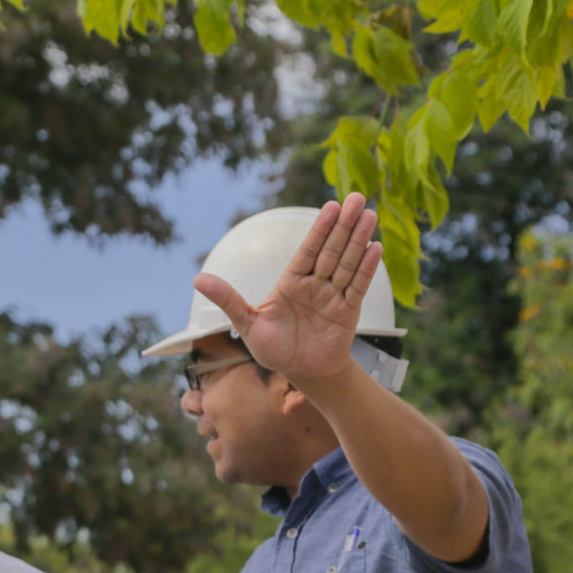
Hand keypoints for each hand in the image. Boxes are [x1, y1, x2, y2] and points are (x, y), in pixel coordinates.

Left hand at [194, 192, 380, 384]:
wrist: (301, 374)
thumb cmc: (275, 349)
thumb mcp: (248, 323)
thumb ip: (228, 300)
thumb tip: (198, 280)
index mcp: (291, 283)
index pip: (308, 250)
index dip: (320, 229)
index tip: (331, 206)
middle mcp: (314, 284)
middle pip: (331, 250)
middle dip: (344, 225)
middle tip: (358, 198)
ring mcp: (333, 296)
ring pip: (347, 263)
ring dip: (359, 240)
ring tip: (370, 215)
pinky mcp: (348, 311)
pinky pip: (358, 287)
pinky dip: (366, 268)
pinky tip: (375, 248)